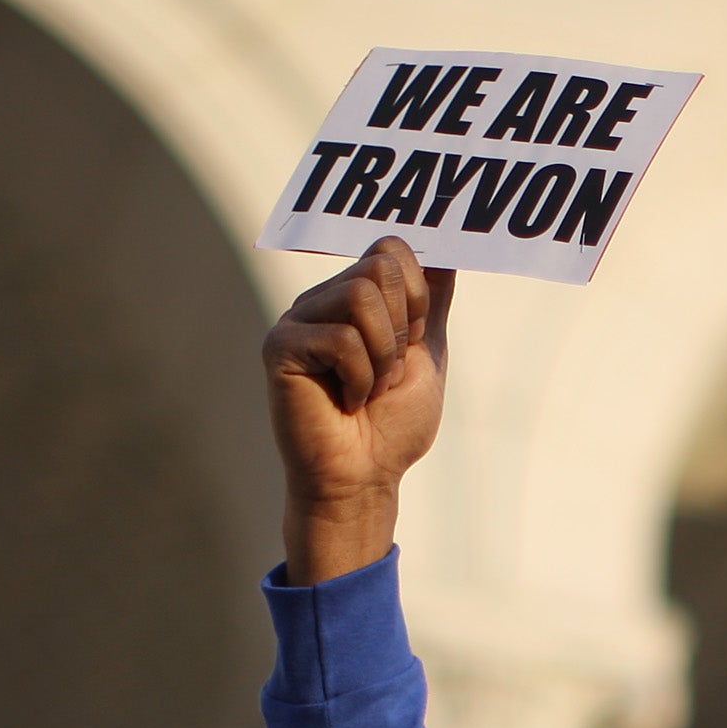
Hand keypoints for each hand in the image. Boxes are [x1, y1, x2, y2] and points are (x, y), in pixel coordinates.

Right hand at [265, 237, 455, 583]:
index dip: (415, 295)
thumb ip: (431, 303)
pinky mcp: (281, 346)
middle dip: (401, 329)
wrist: (365, 478)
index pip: (391, 249)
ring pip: (360, 295)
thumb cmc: (392, 426)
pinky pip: (340, 338)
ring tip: (368, 388)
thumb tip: (446, 253)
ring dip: (382, 354)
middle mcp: (323, 301)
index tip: (412, 341)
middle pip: (379, 266)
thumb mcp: (427, 355)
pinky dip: (360, 377)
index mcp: (355, 298)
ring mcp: (298, 321)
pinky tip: (347, 401)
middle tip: (387, 372)